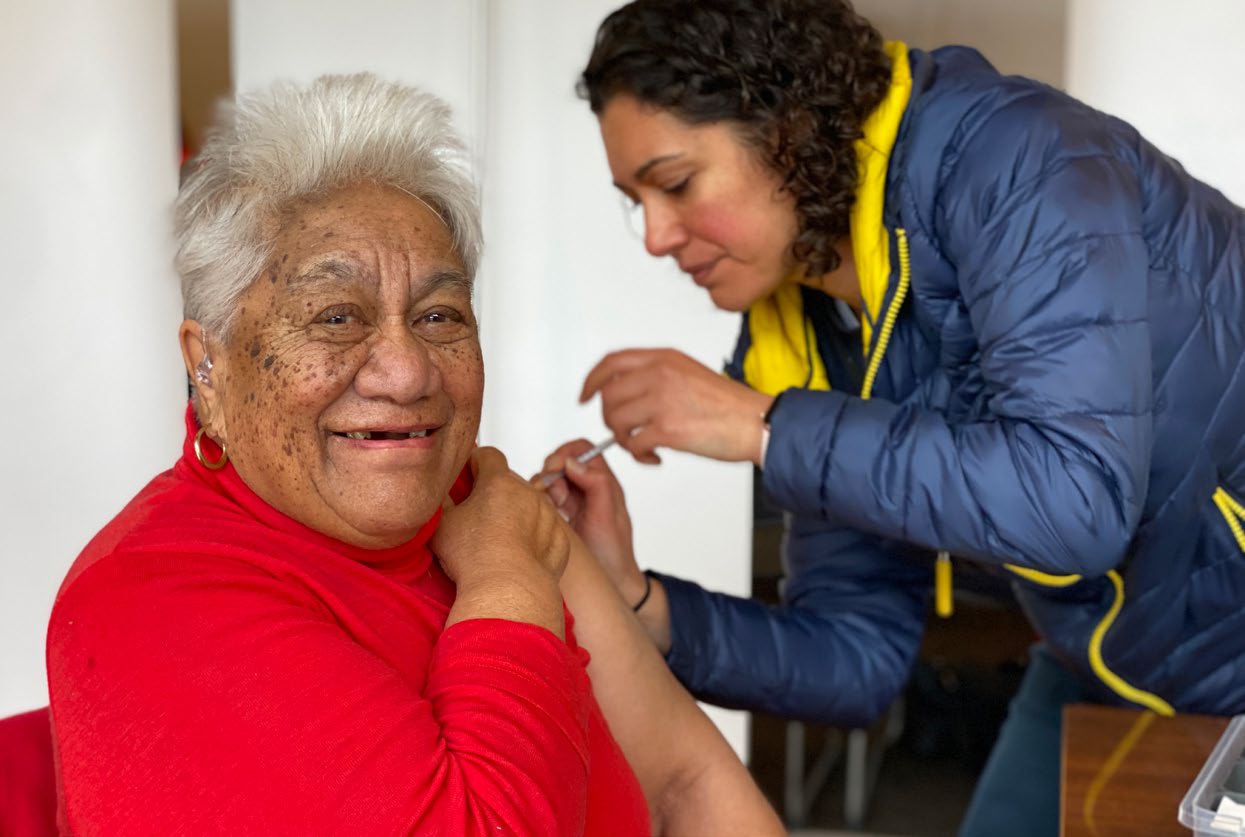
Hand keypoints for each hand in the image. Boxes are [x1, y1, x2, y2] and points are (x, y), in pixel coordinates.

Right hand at [433, 447, 570, 592]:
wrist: (508, 593)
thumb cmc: (474, 558)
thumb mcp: (443, 524)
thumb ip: (442, 500)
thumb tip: (439, 490)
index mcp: (499, 482)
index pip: (488, 455)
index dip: (476, 462)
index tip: (468, 476)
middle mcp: (528, 492)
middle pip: (510, 482)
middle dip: (495, 493)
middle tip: (478, 517)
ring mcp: (548, 515)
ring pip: (530, 505)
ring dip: (517, 514)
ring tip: (499, 541)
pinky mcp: (560, 539)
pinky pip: (545, 530)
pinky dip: (534, 537)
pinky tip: (519, 556)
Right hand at [536, 440, 645, 606]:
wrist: (612, 583)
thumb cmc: (614, 553)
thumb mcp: (608, 517)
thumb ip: (596, 485)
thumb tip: (573, 462)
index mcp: (604, 483)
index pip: (582, 450)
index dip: (566, 453)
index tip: (556, 469)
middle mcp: (588, 488)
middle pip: (562, 462)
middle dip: (552, 473)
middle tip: (553, 494)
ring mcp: (574, 501)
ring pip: (551, 479)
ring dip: (546, 489)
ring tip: (553, 507)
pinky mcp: (561, 515)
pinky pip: (545, 497)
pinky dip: (540, 501)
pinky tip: (547, 514)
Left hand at [579, 348, 773, 464]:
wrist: (755, 422)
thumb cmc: (727, 404)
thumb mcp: (688, 372)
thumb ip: (657, 375)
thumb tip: (627, 392)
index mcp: (663, 358)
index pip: (611, 363)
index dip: (591, 381)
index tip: (584, 397)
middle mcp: (659, 374)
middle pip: (608, 396)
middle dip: (610, 419)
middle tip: (624, 433)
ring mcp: (662, 400)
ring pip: (615, 421)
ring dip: (622, 439)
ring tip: (642, 446)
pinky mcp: (667, 429)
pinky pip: (632, 445)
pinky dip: (639, 456)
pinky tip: (655, 457)